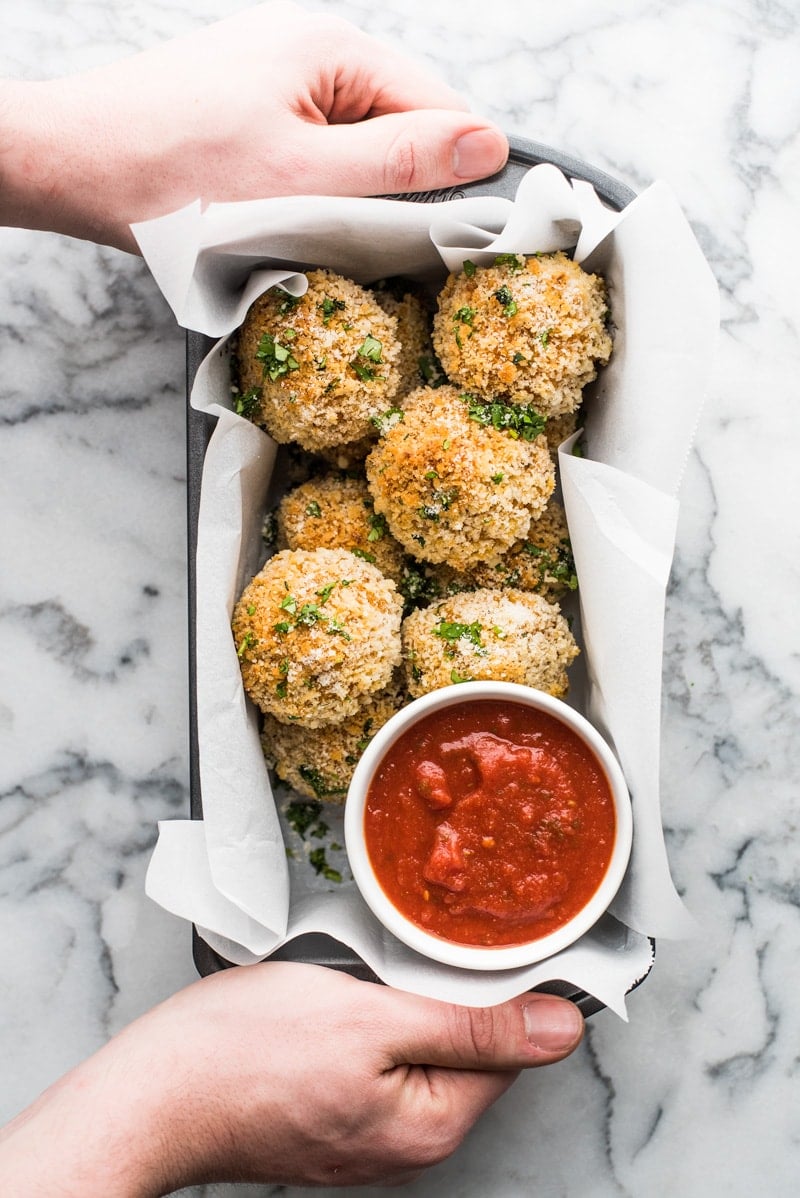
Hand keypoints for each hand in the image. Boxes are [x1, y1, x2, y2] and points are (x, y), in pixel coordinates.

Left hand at [0, 1, 507, 251]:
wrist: (73, 166)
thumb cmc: (175, 171)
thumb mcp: (306, 178)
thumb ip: (402, 163)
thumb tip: (486, 144)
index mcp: (333, 49)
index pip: (437, 107)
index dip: (450, 174)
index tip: (449, 236)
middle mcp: (306, 52)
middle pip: (393, 128)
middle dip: (387, 191)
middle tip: (359, 242)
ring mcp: (272, 79)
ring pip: (347, 149)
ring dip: (343, 197)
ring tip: (304, 230)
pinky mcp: (244, 111)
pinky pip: (305, 155)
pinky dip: (304, 192)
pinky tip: (277, 218)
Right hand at [0, 961, 582, 1193]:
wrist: (153, 1092)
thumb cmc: (247, 1053)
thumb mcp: (373, 1019)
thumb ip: (473, 1027)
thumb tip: (561, 1030)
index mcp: (433, 1124)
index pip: (509, 1046)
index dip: (496, 985)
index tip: (469, 943)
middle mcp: (408, 1143)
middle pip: (463, 1046)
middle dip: (438, 991)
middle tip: (390, 958)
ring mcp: (366, 1135)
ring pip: (415, 1047)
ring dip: (397, 1002)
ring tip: (351, 980)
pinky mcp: (331, 1118)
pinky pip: (375, 1061)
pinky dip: (364, 1023)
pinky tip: (329, 1003)